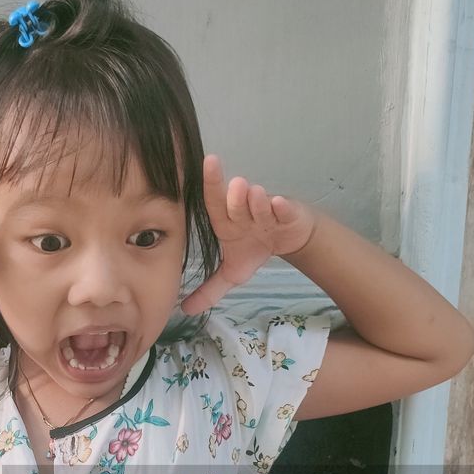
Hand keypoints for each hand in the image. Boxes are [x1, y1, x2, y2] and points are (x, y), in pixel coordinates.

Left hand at [179, 154, 319, 315]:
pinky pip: (283, 209)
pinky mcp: (287, 213)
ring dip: (256, 200)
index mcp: (226, 221)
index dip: (211, 183)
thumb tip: (185, 310)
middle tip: (234, 187)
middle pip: (236, 201)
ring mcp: (266, 211)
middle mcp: (244, 211)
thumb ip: (210, 290)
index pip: (215, 201)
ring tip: (254, 194)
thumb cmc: (255, 248)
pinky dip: (280, 208)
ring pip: (259, 202)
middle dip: (234, 196)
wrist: (288, 241)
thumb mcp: (232, 273)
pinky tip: (277, 204)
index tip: (208, 162)